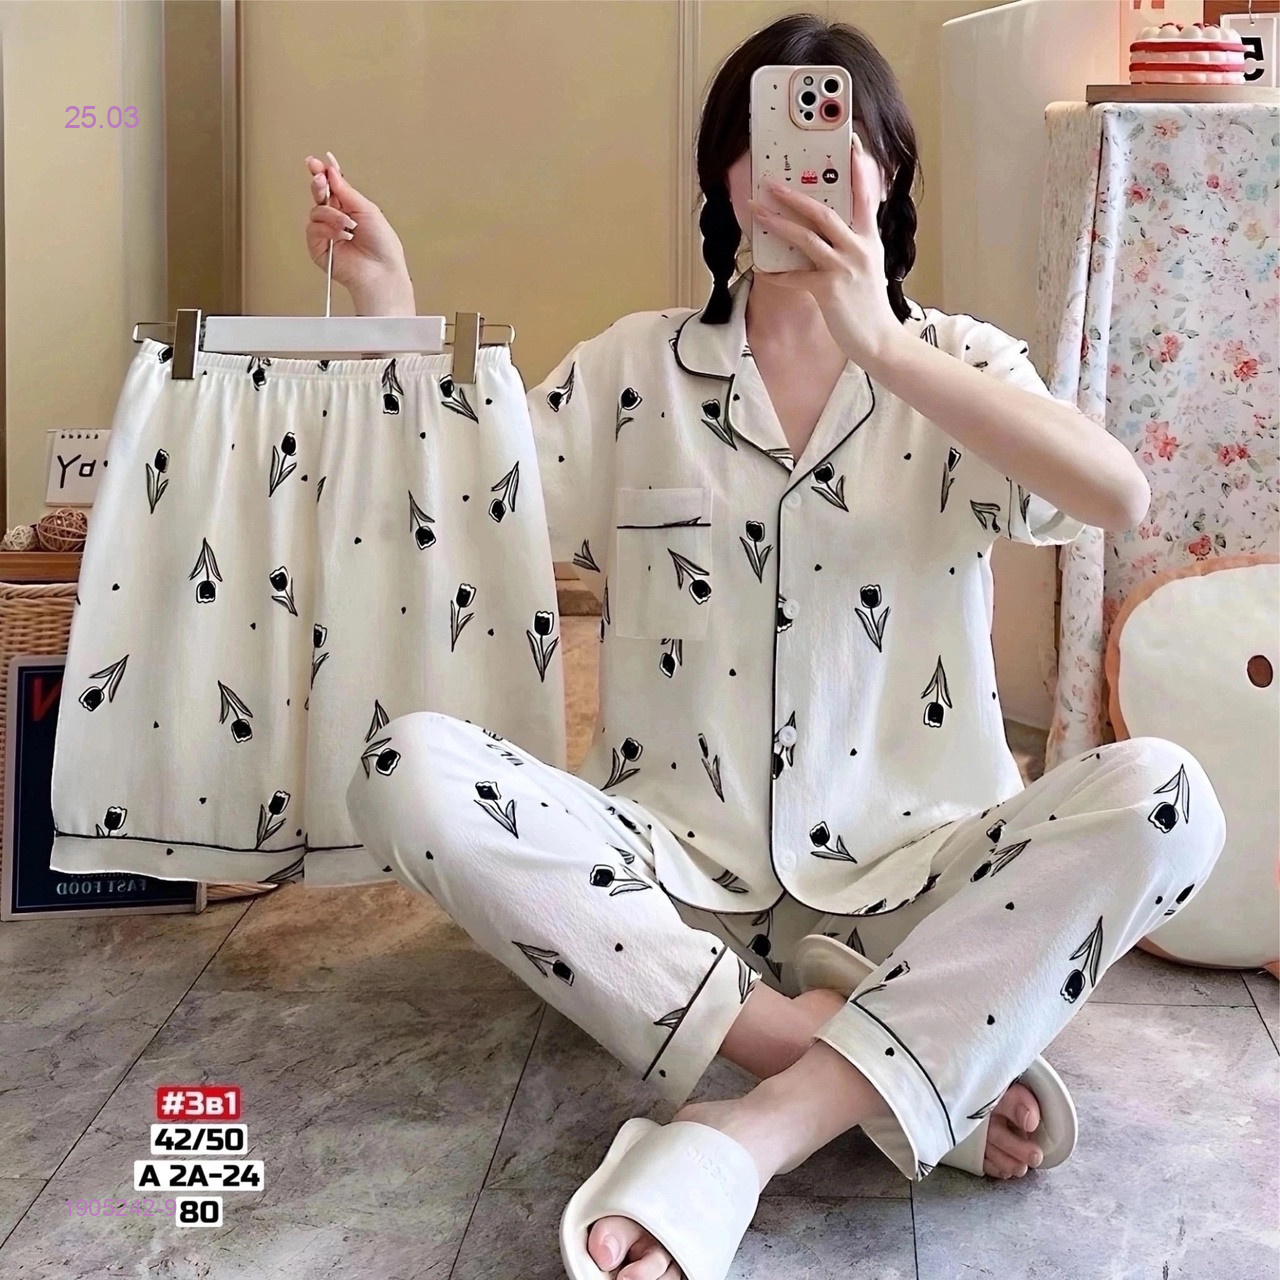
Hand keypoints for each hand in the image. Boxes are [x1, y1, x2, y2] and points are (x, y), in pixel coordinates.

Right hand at [304, 152, 412, 305]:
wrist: (381, 272)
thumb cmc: (383, 246)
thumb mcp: (367, 210)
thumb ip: (346, 191)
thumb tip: (331, 171)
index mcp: (349, 209)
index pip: (331, 187)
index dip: (323, 173)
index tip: (317, 162)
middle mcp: (336, 220)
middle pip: (319, 195)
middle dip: (319, 184)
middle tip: (320, 178)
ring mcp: (326, 234)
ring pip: (316, 212)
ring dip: (332, 215)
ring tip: (349, 226)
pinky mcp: (319, 249)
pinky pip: (314, 230)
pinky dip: (328, 230)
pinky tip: (343, 236)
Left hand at [746, 133, 903, 368]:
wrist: (879, 340)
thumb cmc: (869, 306)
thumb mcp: (869, 267)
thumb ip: (853, 245)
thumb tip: (824, 232)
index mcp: (869, 239)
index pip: (865, 194)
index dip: (858, 167)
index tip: (850, 142)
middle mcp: (858, 248)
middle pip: (824, 212)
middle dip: (794, 195)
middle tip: (771, 183)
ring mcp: (844, 268)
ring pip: (806, 238)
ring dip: (778, 223)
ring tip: (757, 211)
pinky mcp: (829, 289)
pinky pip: (795, 277)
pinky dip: (777, 274)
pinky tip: (762, 271)